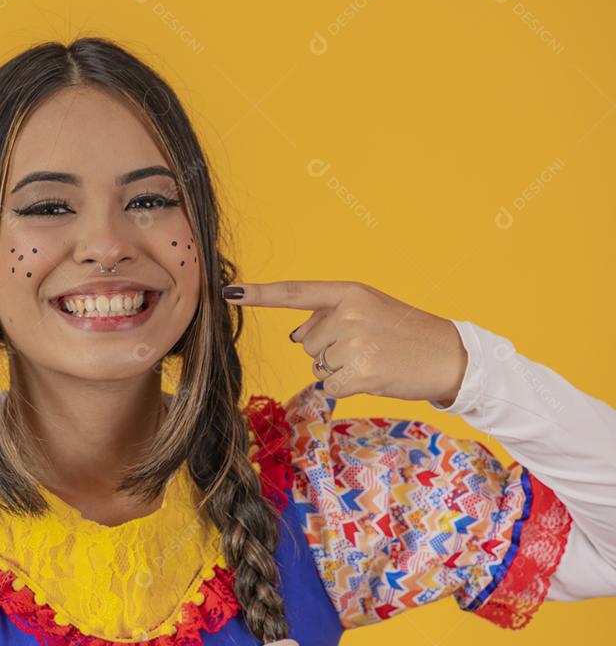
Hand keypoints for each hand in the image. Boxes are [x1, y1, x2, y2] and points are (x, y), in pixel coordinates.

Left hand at [222, 280, 465, 402]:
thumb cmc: (404, 333)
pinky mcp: (360, 372)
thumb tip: (295, 334)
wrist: (449, 356)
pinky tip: (373, 375)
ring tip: (373, 358)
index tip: (229, 293)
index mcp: (349, 292)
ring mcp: (354, 342)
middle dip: (328, 349)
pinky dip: (347, 386)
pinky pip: (330, 385)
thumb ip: (329, 316)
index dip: (259, 295)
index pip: (295, 293)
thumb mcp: (368, 310)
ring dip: (339, 368)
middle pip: (305, 341)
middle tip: (366, 346)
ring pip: (317, 364)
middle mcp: (348, 313)